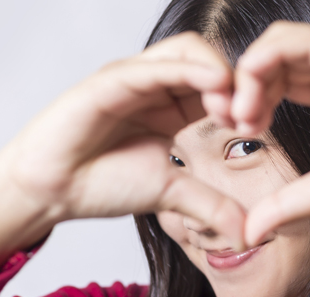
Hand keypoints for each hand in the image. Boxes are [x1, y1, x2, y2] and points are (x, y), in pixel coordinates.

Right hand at [0, 33, 245, 277]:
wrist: (54, 190)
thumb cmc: (104, 183)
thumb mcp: (172, 193)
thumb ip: (212, 207)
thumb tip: (250, 233)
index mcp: (173, 105)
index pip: (219, 83)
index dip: (245, 99)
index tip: (255, 128)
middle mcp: (156, 85)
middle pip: (209, 57)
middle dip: (238, 81)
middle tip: (247, 116)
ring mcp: (134, 78)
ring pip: (187, 50)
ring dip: (218, 71)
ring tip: (229, 106)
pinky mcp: (111, 80)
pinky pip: (154, 66)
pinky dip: (187, 70)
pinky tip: (212, 86)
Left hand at [228, 22, 309, 258]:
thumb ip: (284, 205)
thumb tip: (250, 232)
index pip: (276, 75)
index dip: (247, 95)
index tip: (236, 128)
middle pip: (272, 56)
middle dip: (241, 85)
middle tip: (231, 121)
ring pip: (280, 42)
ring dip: (249, 74)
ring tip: (243, 114)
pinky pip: (300, 42)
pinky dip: (266, 61)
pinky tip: (253, 97)